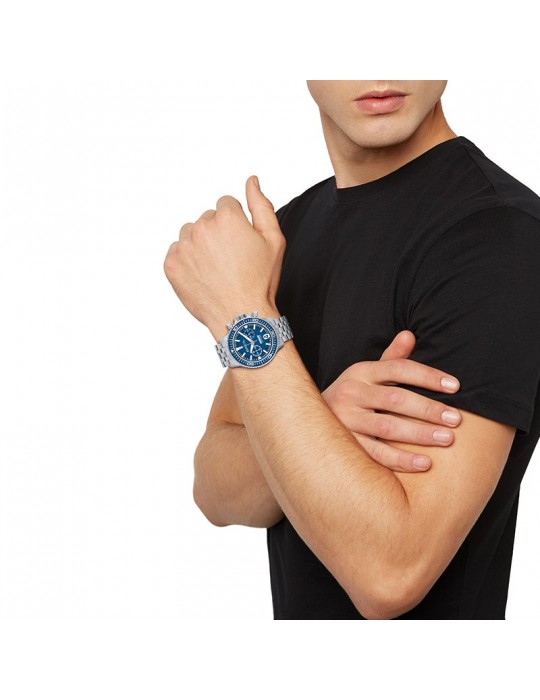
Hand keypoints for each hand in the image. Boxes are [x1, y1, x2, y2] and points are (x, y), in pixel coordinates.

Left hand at [163, 176, 284, 339]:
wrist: (241, 317)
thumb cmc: (260, 281)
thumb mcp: (273, 240)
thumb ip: (261, 206)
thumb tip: (251, 181)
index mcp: (227, 218)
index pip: (226, 205)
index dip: (236, 225)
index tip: (241, 245)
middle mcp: (202, 227)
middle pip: (207, 219)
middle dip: (217, 234)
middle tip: (230, 260)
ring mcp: (184, 247)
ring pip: (190, 234)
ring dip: (200, 245)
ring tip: (216, 268)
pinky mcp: (171, 264)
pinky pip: (177, 252)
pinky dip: (187, 261)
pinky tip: (203, 275)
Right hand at [322, 330, 461, 471]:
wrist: (308, 420)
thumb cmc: (352, 396)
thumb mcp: (367, 374)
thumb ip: (391, 359)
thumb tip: (409, 335)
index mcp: (361, 372)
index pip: (398, 368)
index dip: (428, 376)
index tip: (455, 386)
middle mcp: (351, 393)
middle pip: (395, 399)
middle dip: (428, 409)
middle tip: (456, 418)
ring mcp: (346, 420)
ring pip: (387, 428)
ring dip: (420, 434)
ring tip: (447, 439)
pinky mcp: (345, 445)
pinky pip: (376, 454)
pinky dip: (402, 460)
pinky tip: (425, 463)